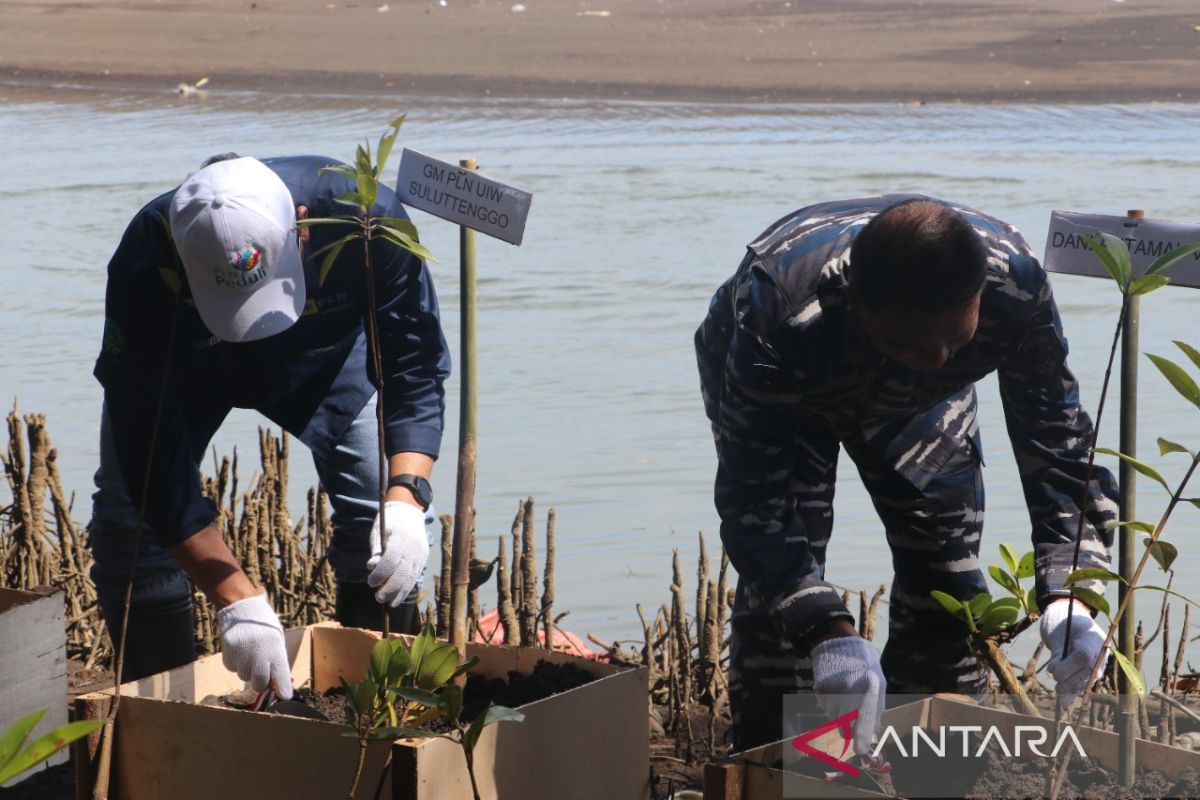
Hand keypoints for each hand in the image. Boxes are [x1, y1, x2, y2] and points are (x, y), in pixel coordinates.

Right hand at [217, 593, 291, 698]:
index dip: (283, 690)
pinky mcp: (229, 654)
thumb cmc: (264, 625)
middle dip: (260, 683)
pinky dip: (235, 663)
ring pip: (244, 677)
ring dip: (247, 670)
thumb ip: (277, 658)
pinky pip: (232, 668)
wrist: (242, 609)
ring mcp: (243, 657)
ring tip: (249, 654)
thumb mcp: (276, 639)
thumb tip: (276, 680)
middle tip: (261, 676)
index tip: (285, 696)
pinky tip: (239, 650)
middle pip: (259, 684)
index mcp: (275, 651)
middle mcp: (259, 657)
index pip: (281, 677)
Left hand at [366, 501, 429, 606]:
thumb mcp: (379, 533)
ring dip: (400, 593)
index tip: (370, 582)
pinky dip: (407, 587)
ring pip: (411, 577)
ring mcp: (420, 553)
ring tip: (390, 604)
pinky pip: (415, 575)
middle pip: (402, 573)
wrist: (409, 512)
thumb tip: (371, 568)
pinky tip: (399, 597)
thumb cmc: (389, 524)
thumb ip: (376, 551)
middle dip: (390, 588)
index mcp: (400, 539)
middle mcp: (413, 548)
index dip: (379, 574)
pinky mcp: (423, 558)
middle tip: (378, 598)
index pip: (390, 562)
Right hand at [811, 635, 886, 756]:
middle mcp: (848, 696)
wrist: (837, 640)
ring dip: (840, 714)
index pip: (863, 729)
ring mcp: (832, 694)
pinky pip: (826, 707)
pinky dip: (831, 703)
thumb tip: (875, 732)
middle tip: (853, 720)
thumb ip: (876, 709)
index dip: (863, 745)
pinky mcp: (820, 691)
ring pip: (835, 719)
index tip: (864, 752)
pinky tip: (836, 688)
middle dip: (850, 730)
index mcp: (867, 694)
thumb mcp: (878, 682)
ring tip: (845, 695)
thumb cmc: (863, 662)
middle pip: (845, 730)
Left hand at [1040, 598, 1107, 702]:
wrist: (1070, 614)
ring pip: (1089, 679)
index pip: (1083, 656)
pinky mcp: (1095, 666)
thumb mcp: (1057, 634)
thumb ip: (1059, 653)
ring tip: (1059, 690)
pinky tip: (1066, 700)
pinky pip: (1087, 681)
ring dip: (1073, 688)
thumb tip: (1055, 674)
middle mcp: (1100, 650)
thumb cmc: (1061, 621)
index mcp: (1091, 636)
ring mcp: (1100, 659)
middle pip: (1089, 671)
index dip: (1068, 667)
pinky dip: (1075, 690)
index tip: (1053, 671)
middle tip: (1056, 684)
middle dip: (1071, 681)